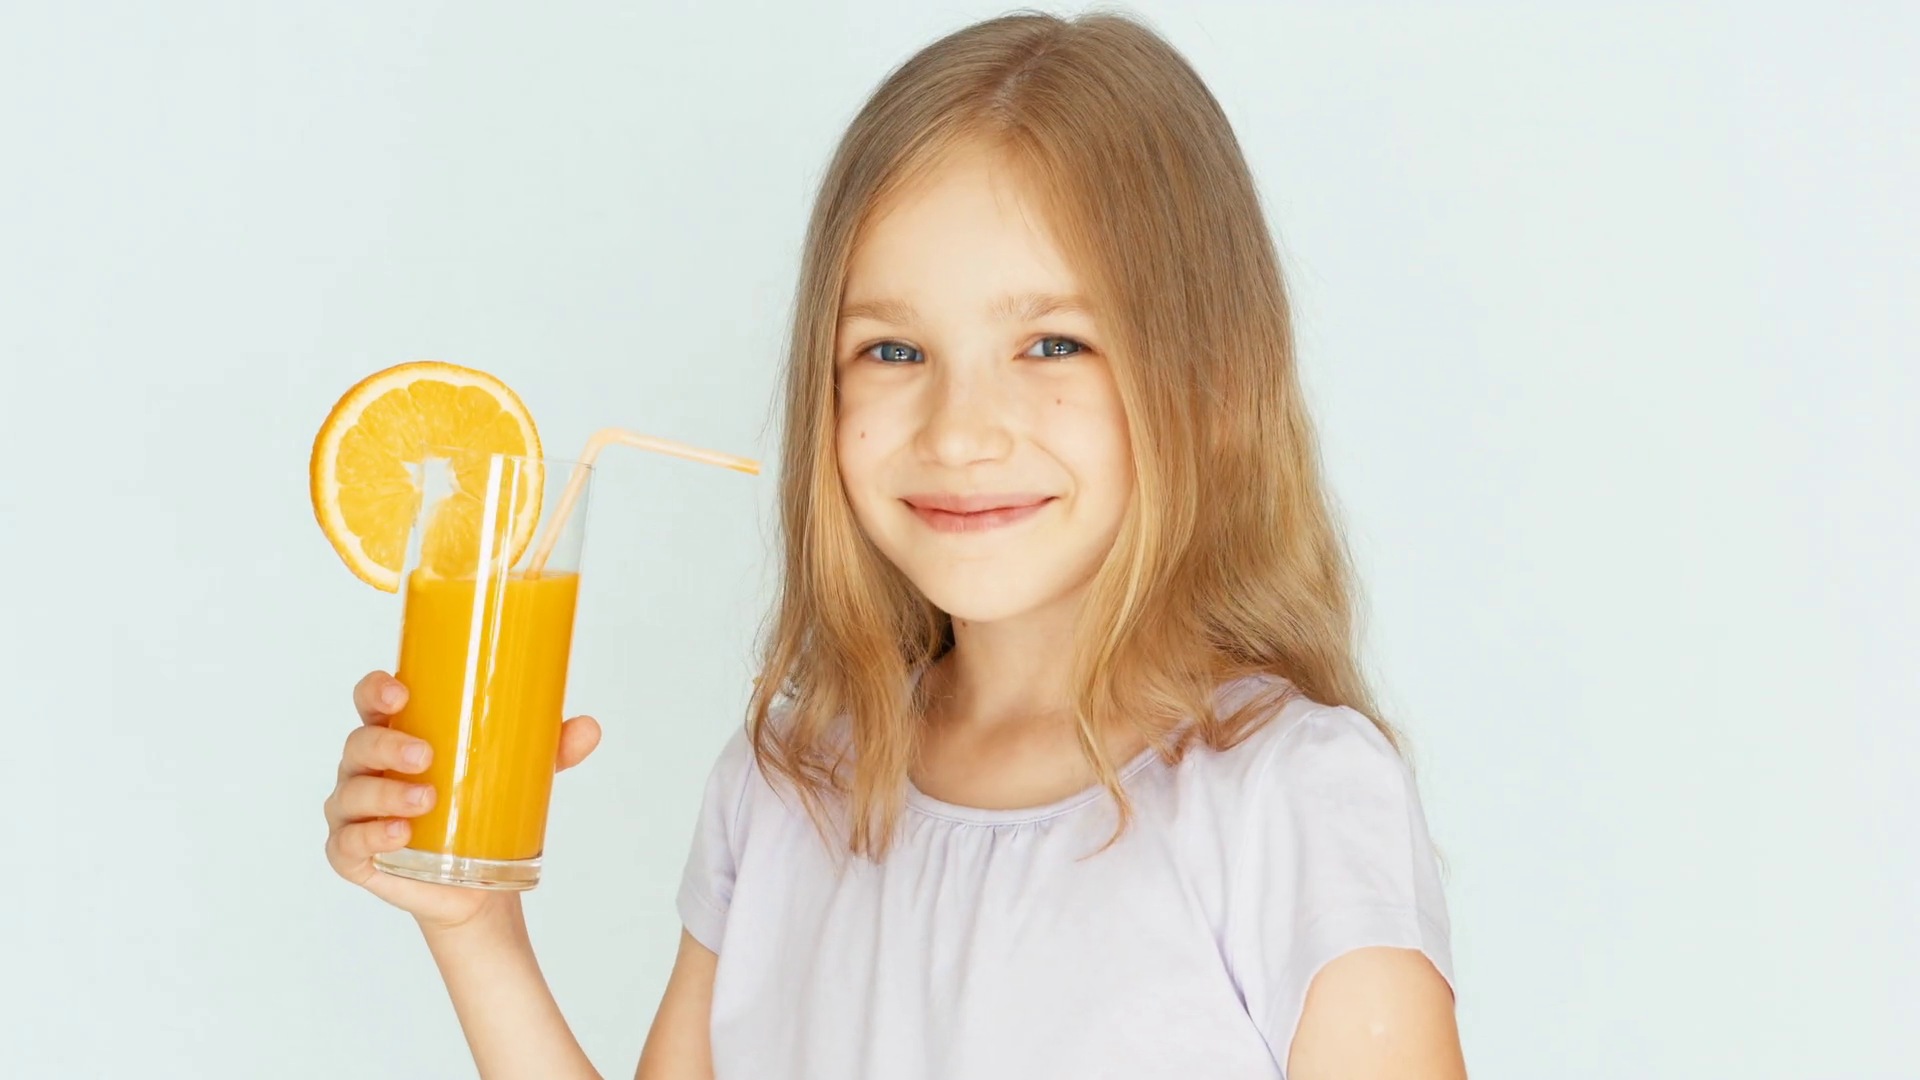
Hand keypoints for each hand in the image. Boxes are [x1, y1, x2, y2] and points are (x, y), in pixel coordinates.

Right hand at [322, 670, 602, 932]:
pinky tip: (399, 834)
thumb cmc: (482, 809)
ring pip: (354, 792)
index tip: (401, 693)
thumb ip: (552, 749)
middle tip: (426, 754)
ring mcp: (353, 811)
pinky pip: (348, 842)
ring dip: (387, 793)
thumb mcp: (520, 774)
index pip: (371, 700)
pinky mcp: (351, 854)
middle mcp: (366, 768)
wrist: (476, 883)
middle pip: (360, 742)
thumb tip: (590, 727)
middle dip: (388, 744)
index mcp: (397, 734)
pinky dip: (371, 836)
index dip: (376, 690)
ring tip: (428, 799)